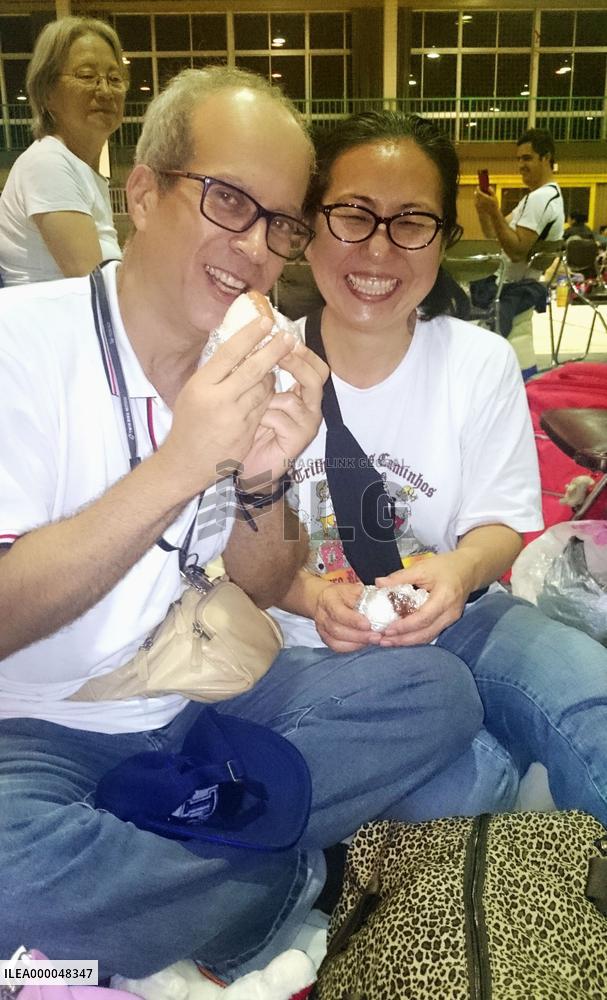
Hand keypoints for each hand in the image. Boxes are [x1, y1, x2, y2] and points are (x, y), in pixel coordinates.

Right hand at [161, 315, 301, 495]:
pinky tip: (266, 390)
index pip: (230, 353)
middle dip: (273, 350)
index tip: (265, 321)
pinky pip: (263, 406)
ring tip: (271, 366)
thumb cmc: (189, 421)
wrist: (186, 462)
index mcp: (201, 385)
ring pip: (263, 388)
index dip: (250, 335)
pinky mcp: (246, 431)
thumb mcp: (192, 392)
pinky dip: (267, 396)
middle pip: (253, 369)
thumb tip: (237, 346)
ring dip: (270, 375)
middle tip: (287, 336)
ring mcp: (235, 417)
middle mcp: (219, 399)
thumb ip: (213, 373)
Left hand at [239, 341, 328, 484]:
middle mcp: (311, 407)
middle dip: (297, 363)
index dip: (303, 352)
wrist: (249, 465)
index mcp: (303, 395)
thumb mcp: (257, 398)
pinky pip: (280, 417)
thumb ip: (263, 377)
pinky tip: (253, 424)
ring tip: (251, 406)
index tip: (284, 336)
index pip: (316, 367)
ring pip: (292, 398)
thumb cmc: (252, 430)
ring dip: (267, 398)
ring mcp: (307, 424)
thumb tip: (256, 344)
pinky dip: (262, 417)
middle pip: (316, 377)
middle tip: (280, 352)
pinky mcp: (299, 438)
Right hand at [314, 581, 379, 652]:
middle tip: (377, 636)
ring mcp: (322, 628)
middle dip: (359, 635)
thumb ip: (364, 594)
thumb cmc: (342, 594)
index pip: (338, 612)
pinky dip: (352, 647)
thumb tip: (382, 601)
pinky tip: (364, 643)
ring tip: (374, 640)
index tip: (368, 624)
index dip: (353, 620)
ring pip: (337, 641)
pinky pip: (337, 647)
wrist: (324, 600)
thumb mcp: (352, 588)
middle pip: (337, 630)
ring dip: (357, 642)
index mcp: (328, 599)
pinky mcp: (325, 638)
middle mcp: (322, 615)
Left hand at [375, 552, 476, 646]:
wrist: (468, 569)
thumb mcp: (422, 567)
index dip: (404, 626)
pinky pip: (431, 633)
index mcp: (444, 598)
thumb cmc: (446, 566)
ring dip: (408, 642)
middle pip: (426, 633)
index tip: (387, 630)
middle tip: (382, 640)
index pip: (423, 618)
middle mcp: (449, 613)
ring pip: (428, 637)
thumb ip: (400, 577)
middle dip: (403, 640)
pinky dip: (415, 637)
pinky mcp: (448, 622)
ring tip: (388, 642)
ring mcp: (450, 620)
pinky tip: (401, 637)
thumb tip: (378, 583)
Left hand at [473, 187, 498, 215]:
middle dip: (477, 191)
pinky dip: (476, 199)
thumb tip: (488, 187)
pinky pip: (475, 202)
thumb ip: (491, 191)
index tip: (478, 186)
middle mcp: (480, 201)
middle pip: (476, 194)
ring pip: (475, 198)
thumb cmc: (494, 204)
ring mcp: (478, 205)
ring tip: (478, 193)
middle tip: (478, 189)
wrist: (492, 213)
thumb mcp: (495, 197)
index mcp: (484, 198)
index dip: (478, 188)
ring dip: (476, 195)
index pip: (478, 191)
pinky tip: (478, 199)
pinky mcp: (477, 207)